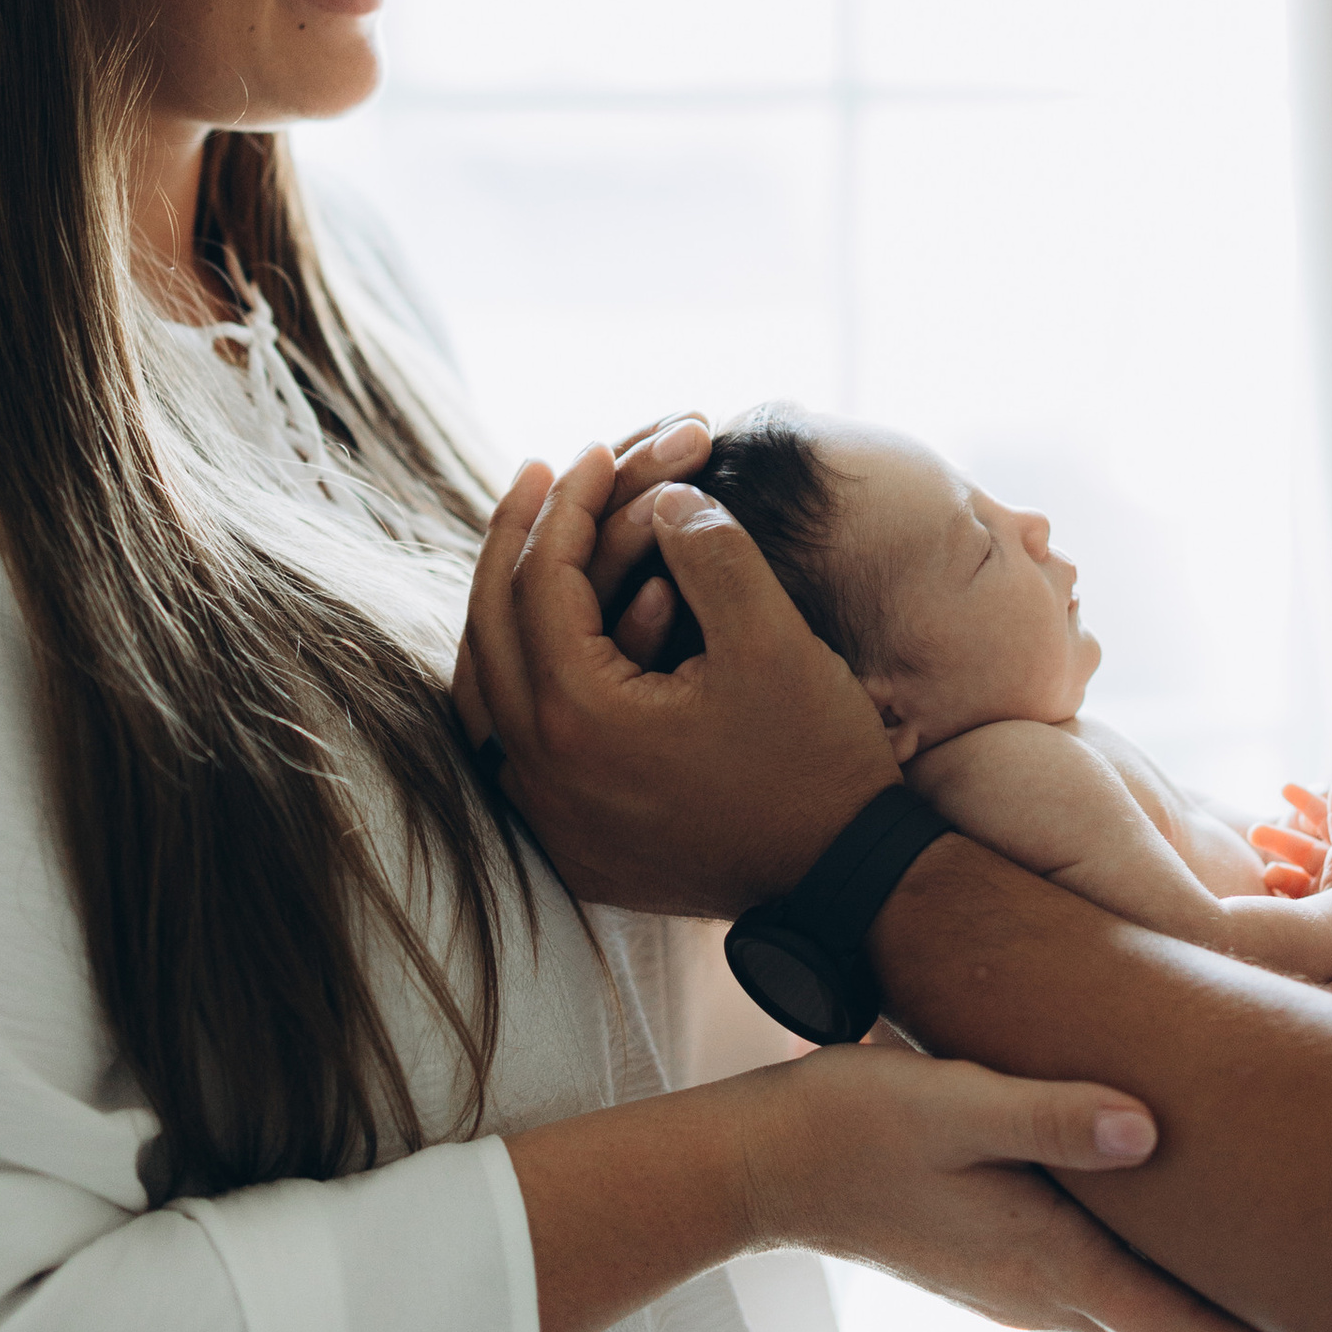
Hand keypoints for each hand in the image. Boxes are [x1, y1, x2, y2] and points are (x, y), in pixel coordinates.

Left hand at [456, 446, 894, 913]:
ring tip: (537, 545)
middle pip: (490, 630)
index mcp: (579, 719)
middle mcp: (541, 775)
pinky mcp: (573, 840)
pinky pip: (518, 742)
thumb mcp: (772, 638)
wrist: (842, 879)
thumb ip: (711, 550)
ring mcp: (550, 817)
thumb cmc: (814, 759)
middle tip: (541, 474)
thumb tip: (664, 499)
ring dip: (506, 607)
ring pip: (489, 688)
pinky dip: (527, 674)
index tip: (595, 451)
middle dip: (516, 540)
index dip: (567, 504)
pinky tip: (564, 634)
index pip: (539, 584)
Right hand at [740, 1042, 1331, 1331]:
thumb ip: (1054, 1114)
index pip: (1185, 1331)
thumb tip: (1154, 1133)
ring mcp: (1005, 1291)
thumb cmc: (855, 1121)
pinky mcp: (982, 1270)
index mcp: (1047, 1263)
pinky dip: (1143, 1321)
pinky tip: (1154, 1297)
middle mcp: (1036, 1295)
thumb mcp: (958, 1099)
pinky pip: (1089, 1316)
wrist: (758, 1165)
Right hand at [1248, 776, 1331, 899]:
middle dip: (1283, 835)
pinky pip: (1285, 893)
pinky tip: (1269, 878)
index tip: (1285, 789)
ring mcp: (1318, 909)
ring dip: (1275, 852)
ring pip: (1294, 869)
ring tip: (1253, 841)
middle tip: (1255, 830)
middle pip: (1310, 851)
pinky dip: (1277, 879)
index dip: (1312, 805)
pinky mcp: (1300, 924)